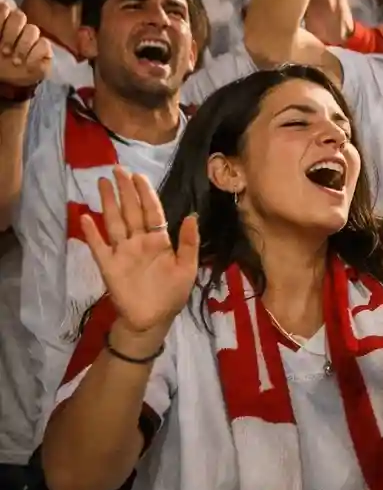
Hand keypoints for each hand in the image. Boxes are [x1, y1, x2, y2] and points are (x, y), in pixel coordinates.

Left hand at [0, 0, 50, 87]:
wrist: (6, 83)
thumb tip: (1, 8)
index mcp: (3, 24)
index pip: (5, 9)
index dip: (2, 17)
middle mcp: (17, 28)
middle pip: (20, 16)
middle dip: (11, 33)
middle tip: (5, 51)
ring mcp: (32, 38)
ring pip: (33, 30)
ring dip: (22, 46)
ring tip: (16, 61)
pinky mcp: (44, 50)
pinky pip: (44, 45)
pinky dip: (34, 55)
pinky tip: (27, 65)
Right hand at [79, 167, 199, 336]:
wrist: (153, 320)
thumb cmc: (172, 293)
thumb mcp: (187, 268)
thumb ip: (189, 243)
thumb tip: (192, 216)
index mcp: (159, 241)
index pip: (151, 212)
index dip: (145, 194)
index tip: (138, 176)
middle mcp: (139, 242)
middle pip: (131, 211)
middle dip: (125, 190)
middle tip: (117, 169)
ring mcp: (122, 252)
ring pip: (114, 222)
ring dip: (108, 203)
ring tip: (101, 183)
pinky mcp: (109, 266)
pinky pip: (98, 247)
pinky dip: (91, 233)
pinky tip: (85, 217)